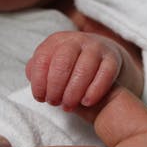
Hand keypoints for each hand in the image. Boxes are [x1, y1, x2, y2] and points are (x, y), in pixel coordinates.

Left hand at [26, 31, 142, 110]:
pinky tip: (86, 102)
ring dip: (73, 92)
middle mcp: (77, 40)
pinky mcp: (113, 59)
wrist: (102, 59)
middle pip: (62, 62)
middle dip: (55, 87)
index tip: (41, 98)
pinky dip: (94, 90)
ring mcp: (96, 48)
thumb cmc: (70, 68)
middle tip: (54, 102)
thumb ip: (38, 71)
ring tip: (68, 106)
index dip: (39, 81)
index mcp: (57, 40)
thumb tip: (33, 78)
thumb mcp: (51, 65)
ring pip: (83, 69)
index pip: (42, 58)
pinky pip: (104, 74)